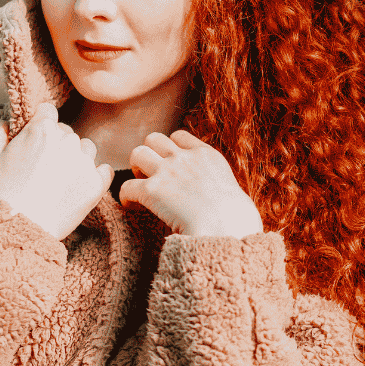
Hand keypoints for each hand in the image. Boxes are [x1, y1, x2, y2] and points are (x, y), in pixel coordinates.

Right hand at [0, 102, 112, 240]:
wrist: (21, 227)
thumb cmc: (2, 191)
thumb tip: (8, 120)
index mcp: (43, 129)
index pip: (48, 111)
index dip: (40, 124)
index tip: (35, 141)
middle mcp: (68, 141)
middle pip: (66, 132)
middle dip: (56, 144)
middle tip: (41, 167)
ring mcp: (85, 162)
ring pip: (86, 148)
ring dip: (76, 158)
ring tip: (58, 178)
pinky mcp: (97, 183)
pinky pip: (104, 170)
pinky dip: (94, 175)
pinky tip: (78, 185)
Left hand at [119, 130, 263, 238]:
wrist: (228, 229)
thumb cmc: (237, 220)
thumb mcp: (232, 191)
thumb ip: (218, 185)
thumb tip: (218, 198)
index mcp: (206, 155)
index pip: (179, 136)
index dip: (170, 150)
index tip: (171, 166)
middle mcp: (184, 158)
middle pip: (153, 139)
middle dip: (150, 154)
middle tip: (152, 176)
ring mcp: (167, 172)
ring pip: (136, 153)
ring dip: (135, 169)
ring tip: (142, 187)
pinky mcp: (152, 191)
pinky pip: (126, 186)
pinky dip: (126, 197)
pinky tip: (132, 207)